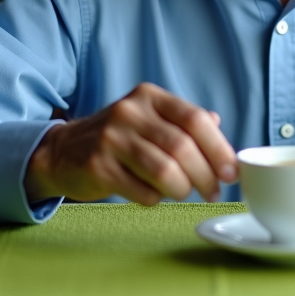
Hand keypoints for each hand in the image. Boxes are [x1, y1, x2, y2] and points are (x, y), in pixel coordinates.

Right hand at [23, 83, 237, 205]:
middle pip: (182, 147)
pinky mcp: (97, 167)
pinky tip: (153, 195)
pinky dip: (156, 199)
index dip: (218, 148)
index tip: (231, 171)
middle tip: (213, 191)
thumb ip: (184, 122)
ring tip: (184, 194)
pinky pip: (142, 191)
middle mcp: (130, 112)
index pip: (194, 119)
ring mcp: (111, 139)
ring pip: (164, 171)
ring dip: (182, 189)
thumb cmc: (118, 138)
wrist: (63, 151)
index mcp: (149, 97)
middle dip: (205, 175)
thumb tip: (219, 127)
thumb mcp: (150, 119)